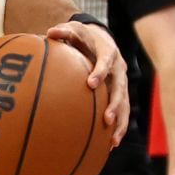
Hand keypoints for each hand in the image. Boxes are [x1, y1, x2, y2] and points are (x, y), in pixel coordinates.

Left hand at [47, 21, 128, 148]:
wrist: (101, 39)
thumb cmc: (84, 36)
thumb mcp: (75, 30)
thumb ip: (64, 31)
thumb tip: (50, 32)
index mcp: (109, 52)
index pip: (106, 62)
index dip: (100, 72)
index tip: (91, 83)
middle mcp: (119, 69)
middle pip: (120, 88)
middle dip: (114, 104)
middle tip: (106, 118)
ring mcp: (121, 83)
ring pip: (124, 104)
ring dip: (120, 121)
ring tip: (113, 140)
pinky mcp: (120, 93)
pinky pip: (122, 112)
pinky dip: (118, 127)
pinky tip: (111, 145)